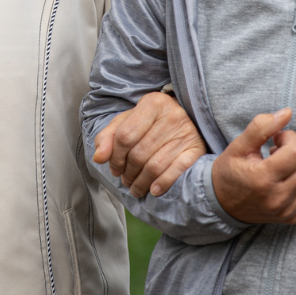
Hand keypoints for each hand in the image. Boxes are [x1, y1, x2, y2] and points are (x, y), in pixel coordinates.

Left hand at [92, 91, 207, 197]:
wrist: (190, 118)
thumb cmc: (152, 122)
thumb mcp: (128, 121)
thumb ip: (108, 136)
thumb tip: (98, 157)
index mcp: (152, 103)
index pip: (124, 136)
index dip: (115, 157)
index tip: (114, 168)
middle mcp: (171, 115)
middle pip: (138, 154)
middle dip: (127, 173)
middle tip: (125, 180)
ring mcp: (186, 132)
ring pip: (154, 166)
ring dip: (141, 183)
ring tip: (136, 188)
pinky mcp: (197, 148)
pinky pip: (177, 170)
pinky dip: (163, 183)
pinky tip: (154, 190)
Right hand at [211, 109, 295, 224]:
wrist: (223, 205)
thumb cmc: (230, 171)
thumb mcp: (239, 146)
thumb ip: (262, 126)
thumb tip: (288, 112)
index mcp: (262, 179)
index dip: (290, 137)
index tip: (276, 139)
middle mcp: (278, 198)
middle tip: (280, 151)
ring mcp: (288, 210)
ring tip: (285, 164)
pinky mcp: (295, 216)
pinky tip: (291, 176)